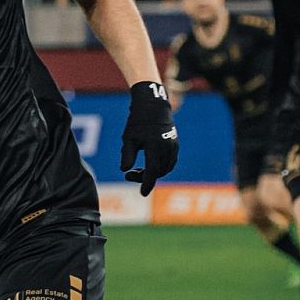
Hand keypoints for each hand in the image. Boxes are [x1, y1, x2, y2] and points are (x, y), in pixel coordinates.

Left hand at [120, 82, 178, 196]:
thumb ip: (127, 155)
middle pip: (158, 171)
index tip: (142, 193)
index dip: (147, 183)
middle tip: (129, 174)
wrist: (153, 106)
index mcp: (154, 146)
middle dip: (144, 177)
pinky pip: (170, 162)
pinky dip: (160, 168)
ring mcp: (173, 146)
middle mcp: (166, 147)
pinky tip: (149, 165)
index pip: (152, 171)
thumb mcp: (128, 138)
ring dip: (153, 173)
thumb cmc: (137, 122)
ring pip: (165, 168)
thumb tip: (124, 170)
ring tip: (137, 170)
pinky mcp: (175, 145)